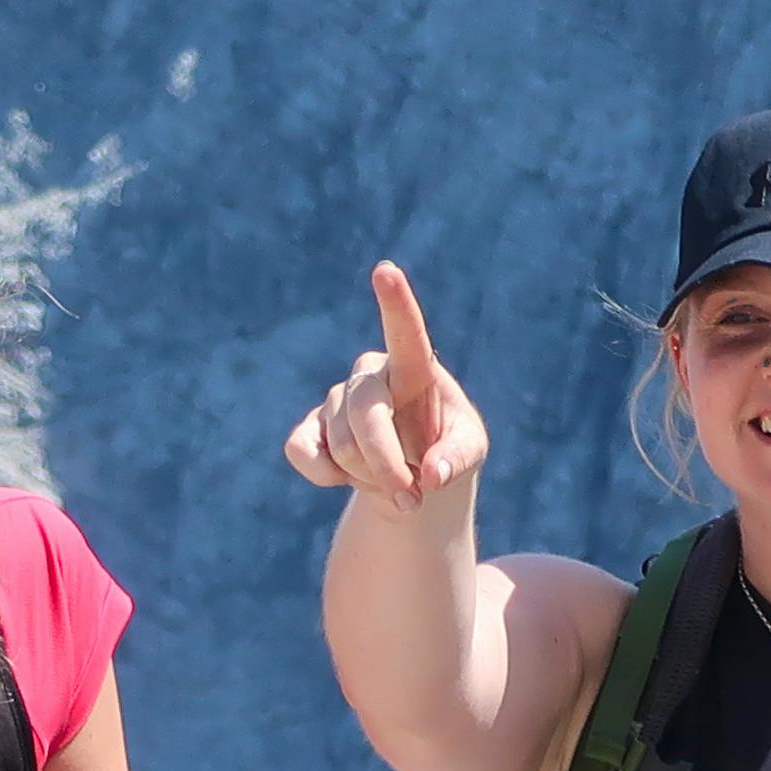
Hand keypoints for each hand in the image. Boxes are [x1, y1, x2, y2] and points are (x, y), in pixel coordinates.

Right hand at [282, 262, 489, 504]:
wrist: (412, 477)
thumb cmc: (446, 452)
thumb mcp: (468, 453)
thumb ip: (457, 459)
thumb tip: (432, 475)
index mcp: (415, 368)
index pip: (406, 332)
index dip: (395, 303)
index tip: (385, 271)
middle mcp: (372, 374)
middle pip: (365, 413)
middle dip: (386, 463)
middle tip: (411, 499)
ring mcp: (336, 399)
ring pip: (340, 443)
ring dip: (369, 478)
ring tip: (395, 486)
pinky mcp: (310, 428)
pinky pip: (303, 451)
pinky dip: (325, 475)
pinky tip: (345, 478)